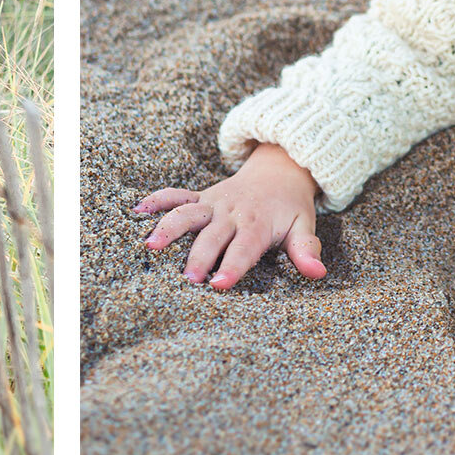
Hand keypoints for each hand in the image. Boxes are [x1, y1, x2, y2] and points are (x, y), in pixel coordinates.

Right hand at [134, 142, 326, 289]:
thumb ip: (306, 250)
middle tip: (188, 279)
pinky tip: (136, 210)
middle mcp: (231, 213)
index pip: (244, 248)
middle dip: (199, 256)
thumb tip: (318, 274)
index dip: (232, 266)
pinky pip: (176, 195)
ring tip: (151, 246)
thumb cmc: (290, 208)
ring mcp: (213, 203)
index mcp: (256, 224)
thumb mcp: (304, 227)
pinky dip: (157, 200)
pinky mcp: (201, 196)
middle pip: (212, 236)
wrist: (280, 170)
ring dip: (169, 227)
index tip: (219, 284)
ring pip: (187, 213)